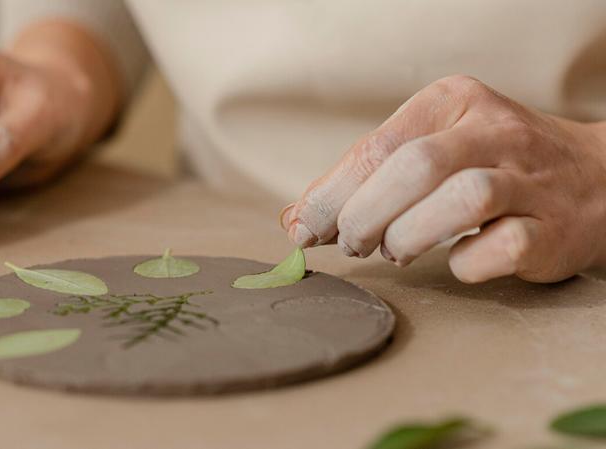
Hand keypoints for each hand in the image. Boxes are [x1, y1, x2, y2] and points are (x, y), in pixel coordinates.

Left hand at [281, 75, 605, 282]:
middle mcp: (493, 130)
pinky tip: (455, 261)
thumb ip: (365, 179)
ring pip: (459, 198)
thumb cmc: (490, 165)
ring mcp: (529, 178)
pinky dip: (466, 263)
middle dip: (364, 215)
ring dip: (409, 235)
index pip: (376, 147)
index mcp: (453, 102)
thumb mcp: (429, 148)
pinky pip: (502, 246)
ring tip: (394, 251)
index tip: (303, 228)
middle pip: (412, 168)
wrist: (595, 177)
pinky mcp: (552, 227)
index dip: (331, 194)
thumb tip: (295, 220)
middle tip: (350, 243)